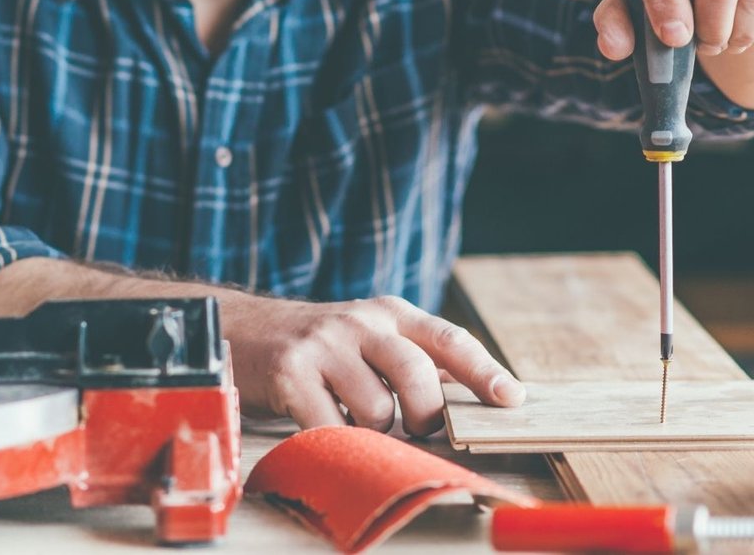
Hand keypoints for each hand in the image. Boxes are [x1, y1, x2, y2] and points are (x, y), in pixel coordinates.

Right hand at [222, 295, 525, 435]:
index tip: (511, 399)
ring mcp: (324, 345)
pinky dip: (338, 441)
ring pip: (378, 411)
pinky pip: (333, 428)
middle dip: (426, 417)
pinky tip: (325, 427)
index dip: (484, 371)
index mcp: (390, 312)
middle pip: (418, 376)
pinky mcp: (291, 372)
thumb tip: (477, 398)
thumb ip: (416, 360)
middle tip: (417, 431)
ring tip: (355, 422)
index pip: (449, 339)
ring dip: (375, 433)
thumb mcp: (369, 338)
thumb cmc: (318, 346)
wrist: (241, 329)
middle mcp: (360, 321)